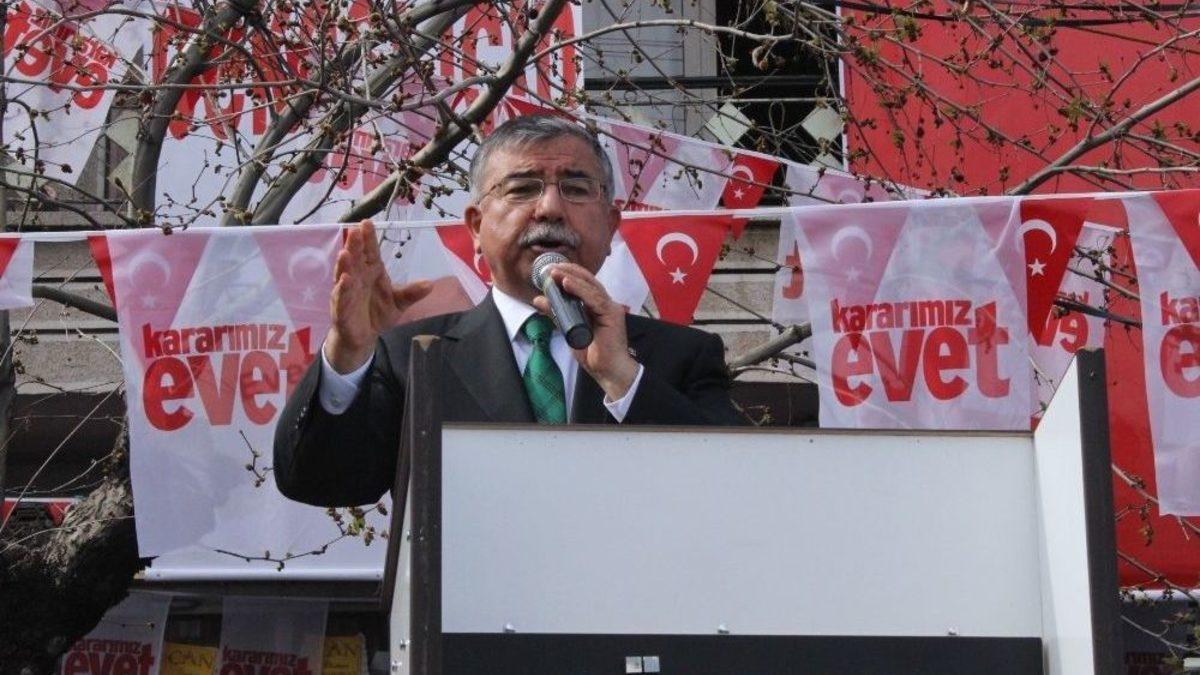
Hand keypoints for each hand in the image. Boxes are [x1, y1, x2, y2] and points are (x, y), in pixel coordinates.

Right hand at [325, 220, 431, 372]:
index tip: (367, 223)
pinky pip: (341, 296)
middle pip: (356, 258)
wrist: (364, 336)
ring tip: (345, 252)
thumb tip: (430, 284)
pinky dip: (343, 288)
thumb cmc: (378, 313)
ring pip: (344, 274)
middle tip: (356, 230)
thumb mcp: (398, 303)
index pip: (371, 252)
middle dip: (355, 245)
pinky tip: (345, 280)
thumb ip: (411, 293)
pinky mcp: (341, 307)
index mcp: (371, 272)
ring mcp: (347, 291)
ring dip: (344, 264)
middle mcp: (357, 278)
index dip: (369, 239)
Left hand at [533, 262, 638, 400]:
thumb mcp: (568, 330)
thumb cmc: (593, 354)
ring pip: (590, 286)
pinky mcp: (612, 314)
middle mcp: (605, 303)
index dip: (568, 275)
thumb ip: (556, 314)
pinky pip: (594, 298)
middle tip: (549, 268)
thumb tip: (538, 300)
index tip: (550, 271)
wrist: (608, 371)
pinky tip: (566, 283)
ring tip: (554, 273)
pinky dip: (579, 289)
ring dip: (570, 277)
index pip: (583, 284)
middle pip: (587, 281)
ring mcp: (610, 307)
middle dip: (568, 272)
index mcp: (597, 306)